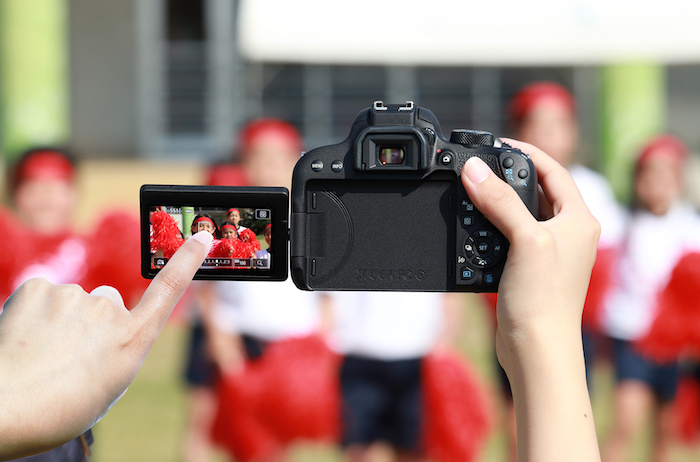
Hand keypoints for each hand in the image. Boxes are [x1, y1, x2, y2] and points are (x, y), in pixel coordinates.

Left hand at [0, 231, 212, 459]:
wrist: (7, 410)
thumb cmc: (57, 409)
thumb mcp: (107, 384)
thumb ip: (116, 346)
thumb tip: (101, 324)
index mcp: (133, 339)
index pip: (170, 288)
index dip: (187, 260)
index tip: (202, 237)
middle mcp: (110, 311)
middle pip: (107, 303)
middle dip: (91, 322)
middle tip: (67, 357)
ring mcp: (75, 296)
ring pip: (72, 301)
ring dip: (59, 320)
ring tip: (41, 355)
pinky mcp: (39, 287)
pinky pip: (43, 294)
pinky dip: (33, 312)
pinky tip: (24, 338)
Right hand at [461, 140, 600, 461]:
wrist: (536, 349)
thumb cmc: (543, 300)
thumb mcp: (524, 239)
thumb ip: (500, 201)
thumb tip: (474, 169)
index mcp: (579, 219)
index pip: (554, 170)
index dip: (526, 152)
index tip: (497, 143)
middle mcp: (569, 232)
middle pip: (536, 190)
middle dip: (507, 176)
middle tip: (479, 166)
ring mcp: (549, 252)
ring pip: (519, 213)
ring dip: (496, 202)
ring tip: (471, 192)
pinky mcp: (530, 269)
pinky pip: (509, 236)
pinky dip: (490, 227)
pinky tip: (473, 227)